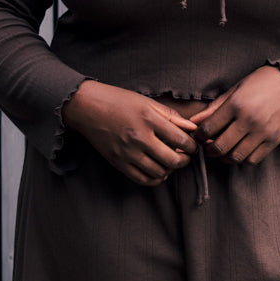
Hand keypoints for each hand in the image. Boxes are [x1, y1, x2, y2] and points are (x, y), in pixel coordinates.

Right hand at [61, 80, 198, 184]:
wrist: (86, 107)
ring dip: (170, 170)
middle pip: (173, 160)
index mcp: (148, 119)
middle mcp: (139, 138)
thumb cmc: (118, 101)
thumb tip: (192, 129)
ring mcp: (127, 153)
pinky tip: (158, 171)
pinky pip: (142, 179)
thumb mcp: (147, 102)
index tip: (193, 146)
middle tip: (185, 156)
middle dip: (185, 160)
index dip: (192, 146)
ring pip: (159, 172)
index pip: (181, 139)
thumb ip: (171, 116)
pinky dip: (155, 179)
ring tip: (171, 162)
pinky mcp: (118, 163)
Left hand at [189, 66, 279, 164]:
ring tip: (222, 151)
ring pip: (235, 157)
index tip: (198, 136)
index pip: (208, 128)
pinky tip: (239, 151)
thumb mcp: (235, 89)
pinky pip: (252, 160)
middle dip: (209, 150)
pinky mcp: (273, 141)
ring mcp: (263, 132)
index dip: (199, 135)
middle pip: (220, 147)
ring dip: (224, 157)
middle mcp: (249, 120)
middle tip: (207, 147)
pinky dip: (242, 159)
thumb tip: (194, 121)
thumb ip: (214, 107)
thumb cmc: (261, 83)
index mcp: (236, 104)